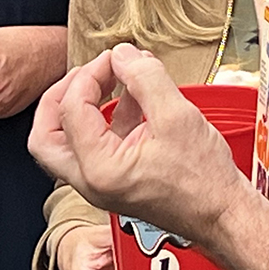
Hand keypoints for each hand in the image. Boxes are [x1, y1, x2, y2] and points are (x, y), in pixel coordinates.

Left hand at [28, 44, 250, 245]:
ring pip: (64, 143)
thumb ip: (145, 78)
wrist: (222, 214)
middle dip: (61, 96)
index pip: (73, 108)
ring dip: (80, 106)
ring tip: (110, 79)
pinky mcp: (114, 182)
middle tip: (86, 74)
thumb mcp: (177, 116)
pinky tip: (131, 99)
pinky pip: (92, 147)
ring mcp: (100, 184)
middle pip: (46, 134)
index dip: (92, 74)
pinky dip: (103, 119)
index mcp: (99, 168)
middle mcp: (91, 181)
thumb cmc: (205, 181)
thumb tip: (123, 54)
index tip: (116, 59)